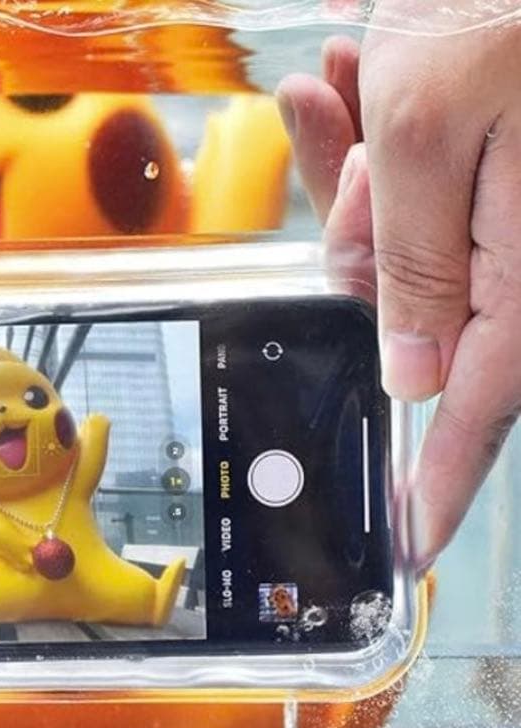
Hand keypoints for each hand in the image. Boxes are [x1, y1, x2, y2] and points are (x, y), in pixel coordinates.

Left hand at [277, 16, 520, 565]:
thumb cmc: (495, 4)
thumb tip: (414, 371)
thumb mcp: (426, 134)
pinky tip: (352, 78)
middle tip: (365, 151)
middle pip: (413, 309)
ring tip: (355, 80)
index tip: (411, 543)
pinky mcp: (488, 180)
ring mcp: (506, 217)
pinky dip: (375, 147)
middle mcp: (520, 252)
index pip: (477, 407)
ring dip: (361, 175)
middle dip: (362, 238)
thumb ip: (414, 263)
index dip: (442, 481)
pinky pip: (415, 194)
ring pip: (399, 242)